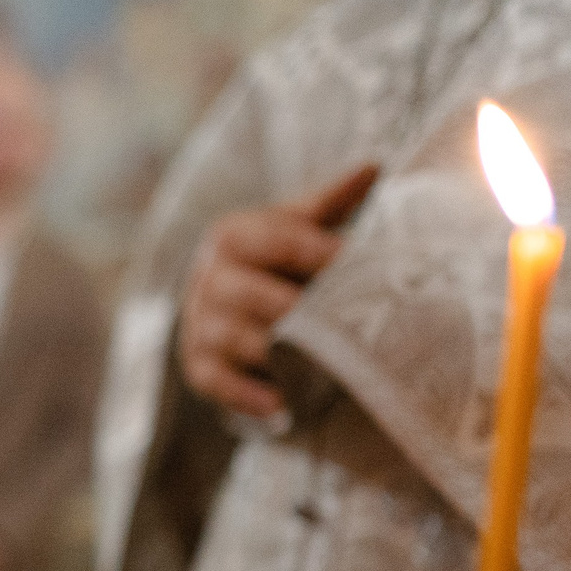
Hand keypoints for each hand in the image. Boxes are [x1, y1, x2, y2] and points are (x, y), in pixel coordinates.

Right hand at [178, 163, 378, 419]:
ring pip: (237, 339)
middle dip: (300, 310)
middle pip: (255, 295)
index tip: (364, 265)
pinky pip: (217, 382)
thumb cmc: (274, 260)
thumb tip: (373, 165)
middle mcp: (207, 277)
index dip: (323, 253)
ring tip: (321, 367)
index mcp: (232, 235)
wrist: (224, 300)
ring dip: (278, 354)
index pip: (279, 240)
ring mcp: (198, 324)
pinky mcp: (196, 366)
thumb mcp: (297, 226)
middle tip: (346, 325)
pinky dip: (247, 396)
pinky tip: (282, 406)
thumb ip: (331, 203)